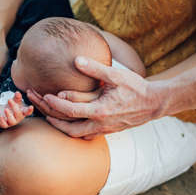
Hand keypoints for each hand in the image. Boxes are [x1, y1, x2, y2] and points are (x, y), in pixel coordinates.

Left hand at [0, 92, 32, 127]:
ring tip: (5, 109)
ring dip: (8, 115)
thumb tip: (17, 93)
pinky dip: (2, 121)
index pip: (28, 111)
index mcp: (23, 111)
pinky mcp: (6, 124)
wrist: (4, 111)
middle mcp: (18, 117)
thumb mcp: (15, 101)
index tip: (31, 107)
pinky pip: (4, 125)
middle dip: (14, 107)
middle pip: (18, 114)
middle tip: (9, 100)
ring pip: (12, 121)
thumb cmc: (13, 106)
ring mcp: (12, 122)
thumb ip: (17, 97)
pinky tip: (1, 116)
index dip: (29, 110)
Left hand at [38, 57, 165, 138]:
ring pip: (76, 134)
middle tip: (40, 109)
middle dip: (52, 119)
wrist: (155, 103)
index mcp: (100, 111)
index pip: (70, 111)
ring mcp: (104, 129)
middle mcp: (100, 124)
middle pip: (68, 128)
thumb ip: (95, 68)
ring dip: (61, 126)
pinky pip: (85, 134)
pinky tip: (69, 121)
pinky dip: (74, 129)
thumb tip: (76, 59)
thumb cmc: (136, 88)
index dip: (54, 104)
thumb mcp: (116, 75)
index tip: (43, 95)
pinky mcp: (107, 130)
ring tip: (49, 116)